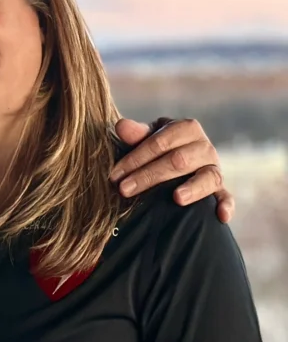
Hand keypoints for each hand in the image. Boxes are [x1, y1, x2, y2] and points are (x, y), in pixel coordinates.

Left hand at [111, 118, 233, 222]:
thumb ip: (136, 134)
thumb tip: (122, 125)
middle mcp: (204, 147)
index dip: (136, 158)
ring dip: (192, 188)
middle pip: (178, 160)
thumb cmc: (159, 147)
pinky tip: (221, 216)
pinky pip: (226, 196)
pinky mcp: (220, 188)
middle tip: (124, 190)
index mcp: (186, 128)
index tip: (115, 175)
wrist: (181, 154)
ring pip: (206, 177)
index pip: (159, 143)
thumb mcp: (148, 138)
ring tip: (177, 198)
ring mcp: (214, 168)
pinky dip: (226, 205)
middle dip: (149, 176)